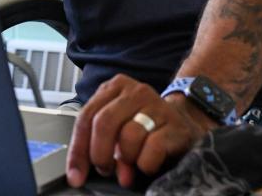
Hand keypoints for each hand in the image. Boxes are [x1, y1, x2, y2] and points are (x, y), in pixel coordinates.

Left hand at [65, 74, 214, 187]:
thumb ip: (99, 142)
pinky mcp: (175, 124)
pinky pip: (152, 149)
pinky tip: (148, 163)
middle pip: (104, 123)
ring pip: (128, 136)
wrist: (186, 123)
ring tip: (130, 165)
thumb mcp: (118, 126)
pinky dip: (146, 164)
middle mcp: (136, 91)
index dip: (78, 149)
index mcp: (115, 87)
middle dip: (100, 154)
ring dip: (125, 159)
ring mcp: (157, 105)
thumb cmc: (145, 127)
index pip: (86, 117)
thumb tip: (81, 172)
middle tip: (105, 170)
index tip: (76, 175)